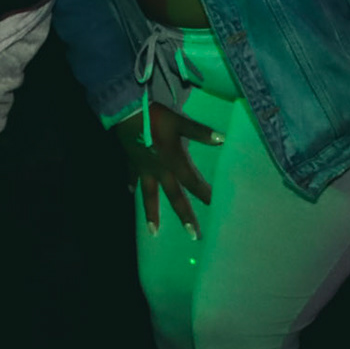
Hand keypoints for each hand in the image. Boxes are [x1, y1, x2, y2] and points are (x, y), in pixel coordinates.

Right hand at [114, 104, 219, 237]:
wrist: (126, 113)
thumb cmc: (155, 118)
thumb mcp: (180, 123)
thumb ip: (200, 132)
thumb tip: (223, 139)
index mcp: (174, 162)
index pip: (193, 182)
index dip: (205, 194)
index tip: (216, 208)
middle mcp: (160, 170)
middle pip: (174, 196)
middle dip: (184, 215)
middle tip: (193, 235)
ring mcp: (144, 168)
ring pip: (149, 195)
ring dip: (152, 212)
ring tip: (153, 232)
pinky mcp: (132, 161)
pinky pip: (132, 176)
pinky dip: (132, 184)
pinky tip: (130, 192)